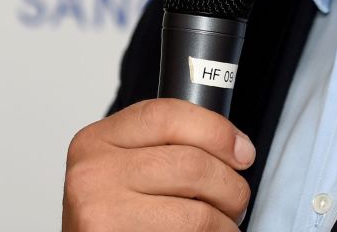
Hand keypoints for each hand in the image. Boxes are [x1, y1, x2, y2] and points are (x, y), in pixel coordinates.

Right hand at [63, 98, 255, 230]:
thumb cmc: (114, 213)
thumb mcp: (127, 167)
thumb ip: (165, 147)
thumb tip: (238, 148)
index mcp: (97, 140)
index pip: (168, 116)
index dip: (217, 131)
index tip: (243, 151)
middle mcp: (94, 172)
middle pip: (191, 165)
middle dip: (230, 187)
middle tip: (236, 201)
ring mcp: (102, 212)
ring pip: (196, 214)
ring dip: (224, 222)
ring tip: (224, 225)